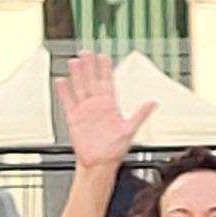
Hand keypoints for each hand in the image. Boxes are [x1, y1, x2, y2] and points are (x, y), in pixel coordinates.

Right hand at [58, 51, 155, 168]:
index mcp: (110, 106)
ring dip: (77, 75)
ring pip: (80, 88)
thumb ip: (141, 115)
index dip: (104, 69)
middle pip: (92, 81)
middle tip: (86, 52)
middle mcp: (96, 106)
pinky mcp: (74, 119)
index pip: (107, 82)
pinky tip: (61, 81)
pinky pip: (68, 102)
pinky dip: (64, 92)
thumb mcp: (130, 130)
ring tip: (74, 62)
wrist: (99, 164)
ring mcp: (85, 111)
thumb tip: (154, 103)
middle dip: (89, 66)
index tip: (103, 56)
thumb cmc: (114, 150)